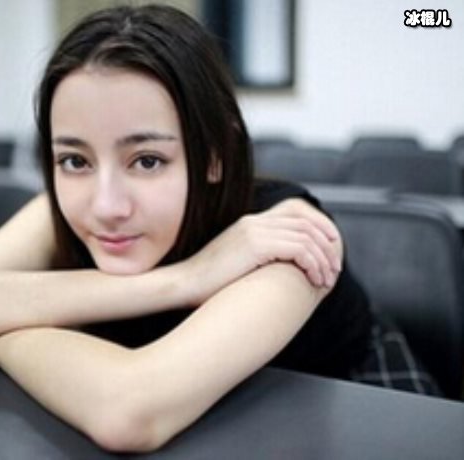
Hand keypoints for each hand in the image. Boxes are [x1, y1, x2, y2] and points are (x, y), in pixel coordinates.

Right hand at [184, 198, 341, 304]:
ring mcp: (254, 230)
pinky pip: (299, 249)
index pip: (296, 209)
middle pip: (307, 222)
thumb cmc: (208, 283)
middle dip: (328, 246)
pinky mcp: (255, 244)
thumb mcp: (237, 263)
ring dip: (323, 259)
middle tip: (334, 270)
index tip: (331, 249)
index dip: (320, 225)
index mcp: (251, 222)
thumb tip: (281, 268)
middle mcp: (254, 221)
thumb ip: (259, 257)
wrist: (185, 283)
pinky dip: (313, 265)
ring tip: (326, 280)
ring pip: (307, 236)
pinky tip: (313, 280)